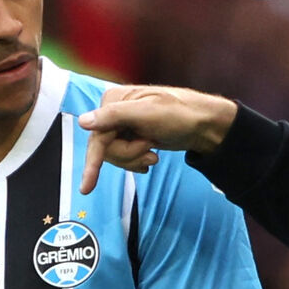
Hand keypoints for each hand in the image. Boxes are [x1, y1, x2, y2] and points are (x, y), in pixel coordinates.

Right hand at [77, 84, 238, 191]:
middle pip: (106, 149)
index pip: (98, 137)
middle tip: (150, 148)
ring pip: (115, 156)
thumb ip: (115, 116)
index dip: (94, 162)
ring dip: (135, 159)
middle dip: (128, 155)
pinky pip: (124, 158)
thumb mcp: (147, 113)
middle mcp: (114, 112)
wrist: (204, 126)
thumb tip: (84, 122)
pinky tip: (151, 159)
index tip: (87, 187)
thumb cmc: (180, 115)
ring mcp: (123, 126)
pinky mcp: (133, 138)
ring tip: (153, 154)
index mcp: (113, 101)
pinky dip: (137, 162)